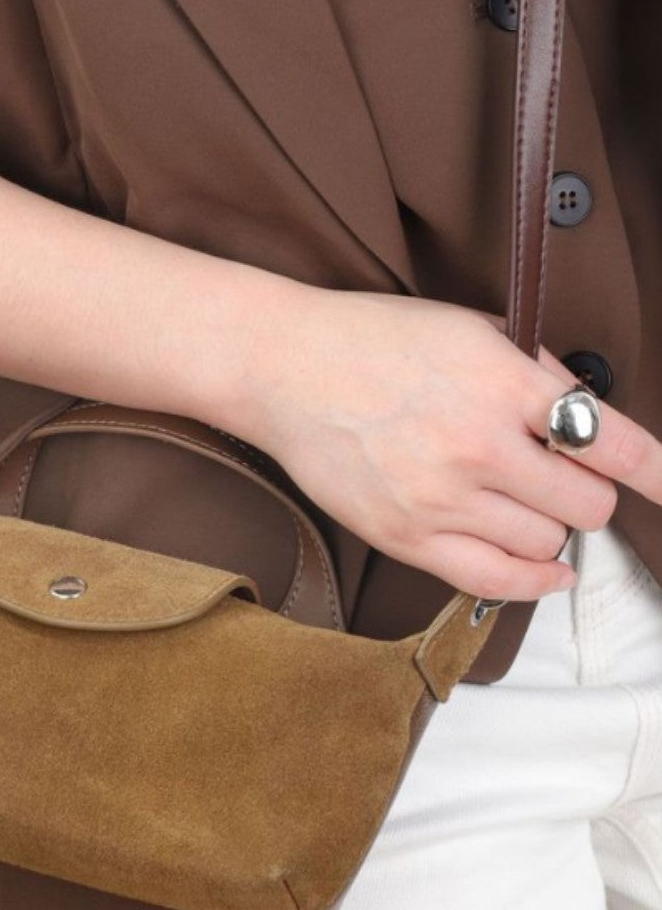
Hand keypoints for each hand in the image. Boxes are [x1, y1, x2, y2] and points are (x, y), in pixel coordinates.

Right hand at [216, 288, 661, 601]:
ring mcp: (441, 499)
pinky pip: (495, 581)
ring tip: (523, 505)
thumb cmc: (371, 341)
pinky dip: (534, 579)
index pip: (613, 443)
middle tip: (561, 479)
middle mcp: (479, 447)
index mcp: (503, 385)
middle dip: (585, 493)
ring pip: (546, 543)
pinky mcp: (405, 537)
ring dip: (549, 527)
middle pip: (585, 505)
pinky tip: (546, 568)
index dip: (656, 471)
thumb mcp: (468, 328)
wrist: (285, 370)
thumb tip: (585, 414)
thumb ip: (534, 370)